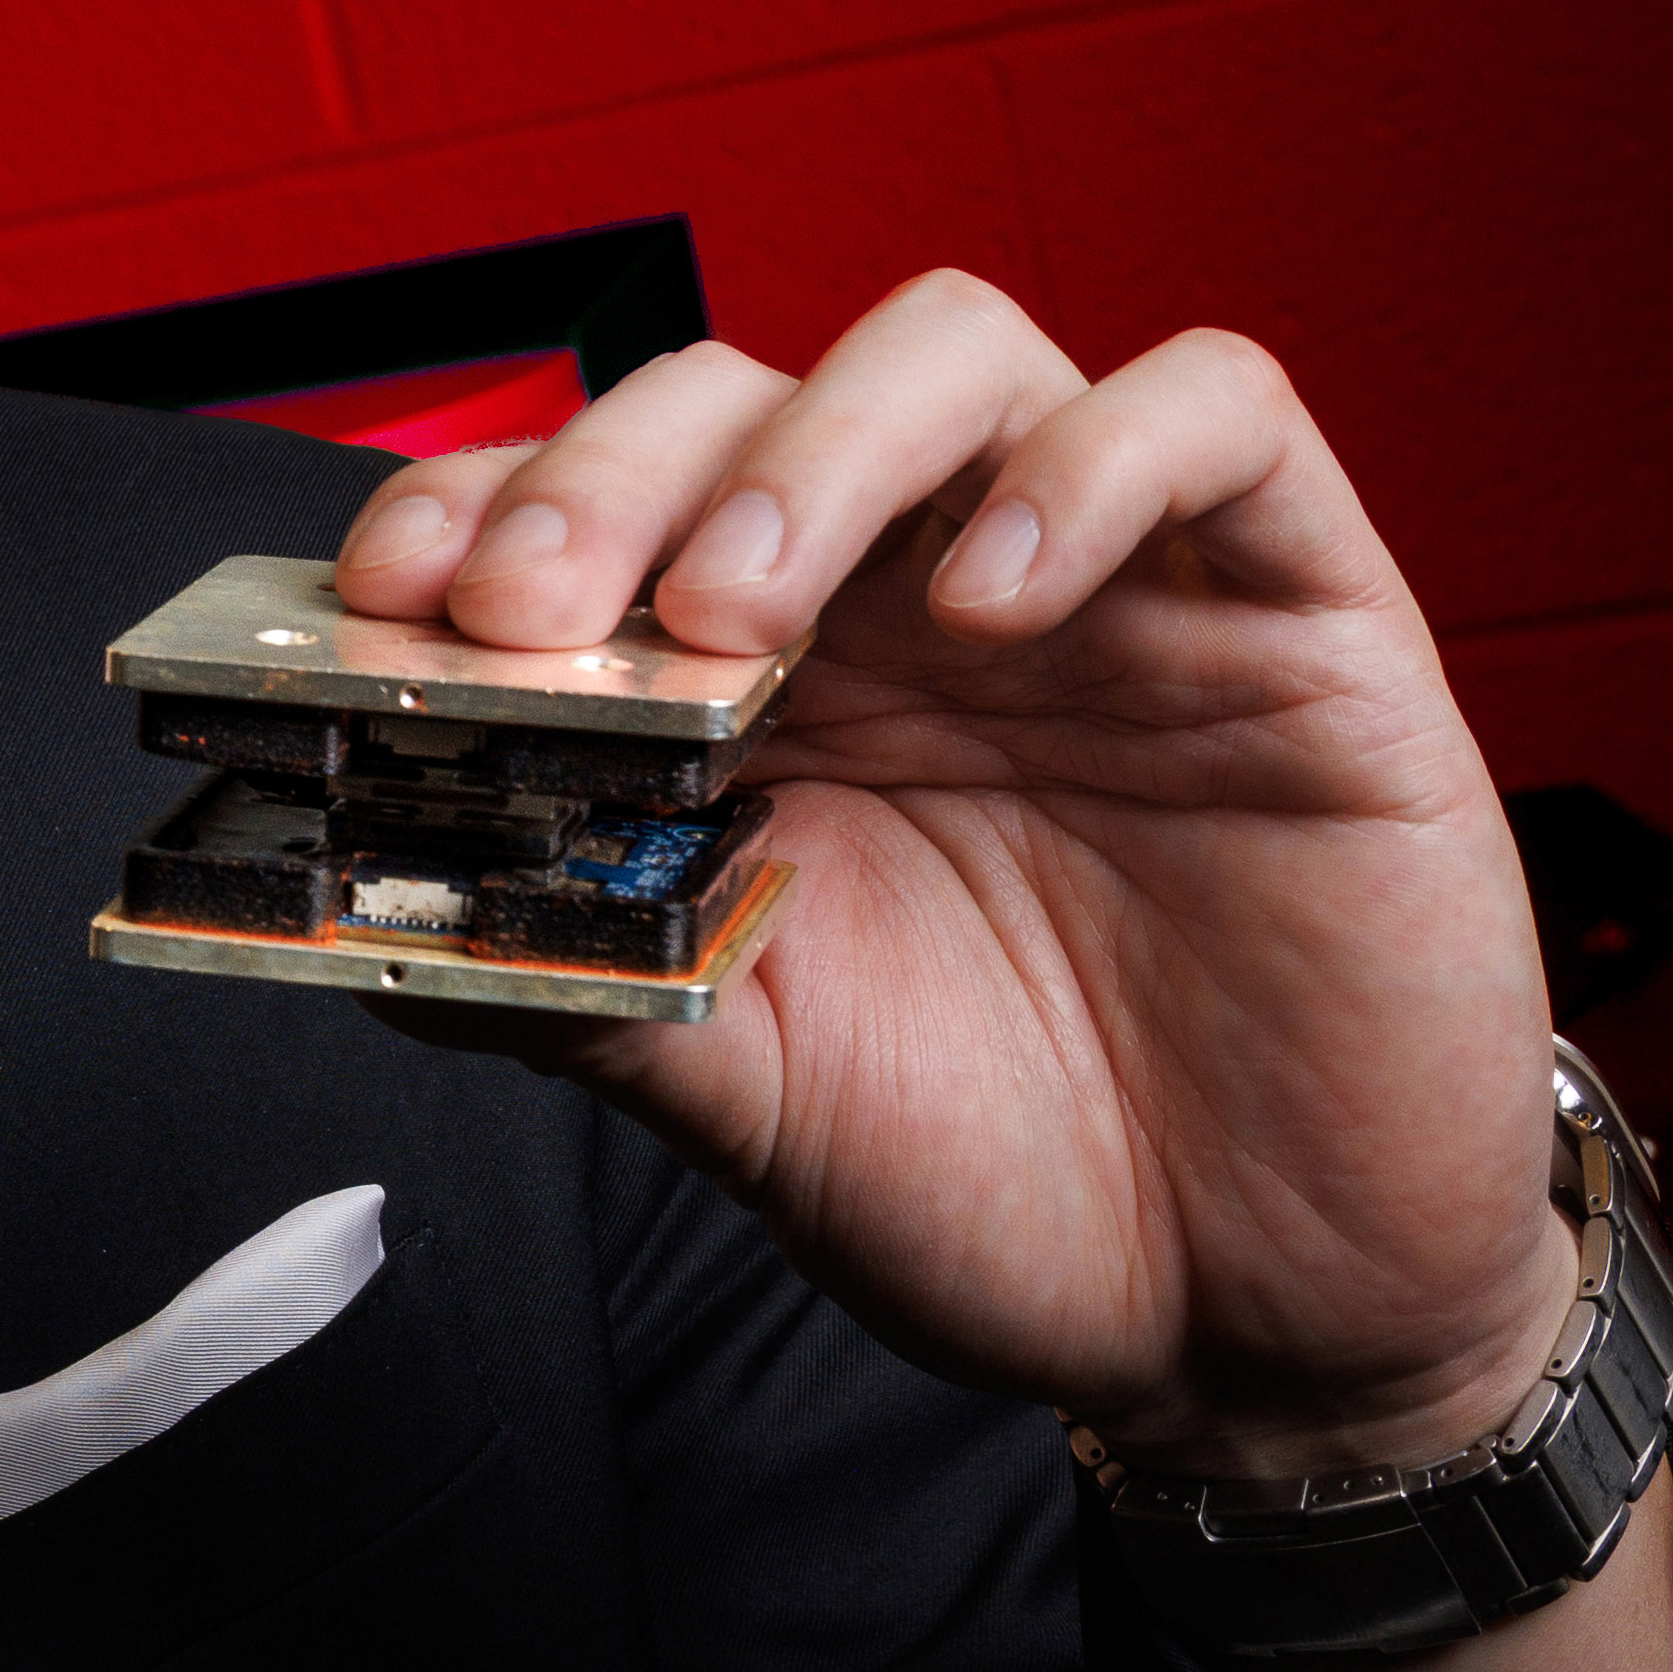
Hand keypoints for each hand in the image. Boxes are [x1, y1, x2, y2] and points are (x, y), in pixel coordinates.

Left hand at [329, 271, 1563, 1469]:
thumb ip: (576, 975)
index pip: (593, 502)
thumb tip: (370, 897)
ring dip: (814, 451)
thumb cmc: (1009, 1180)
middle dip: (606, 477)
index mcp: (766, 686)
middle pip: (739, 395)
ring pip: (952, 352)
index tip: (385, 604)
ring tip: (739, 615)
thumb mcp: (745, 1089)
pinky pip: (1222, 416)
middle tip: (536, 616)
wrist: (1264, 1319)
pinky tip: (998, 599)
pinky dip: (1091, 465)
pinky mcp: (1302, 611)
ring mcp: (1108, 583)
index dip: (477, 508)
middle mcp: (915, 598)